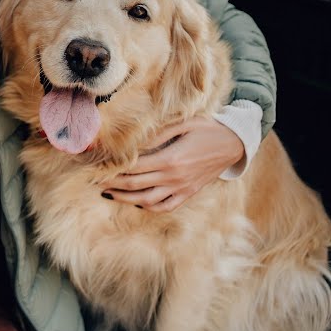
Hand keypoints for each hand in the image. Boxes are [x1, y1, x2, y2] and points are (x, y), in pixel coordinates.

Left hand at [101, 116, 243, 212]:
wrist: (234, 143)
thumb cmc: (207, 128)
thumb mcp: (182, 123)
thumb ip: (156, 134)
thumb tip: (132, 143)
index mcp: (171, 159)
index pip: (134, 168)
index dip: (113, 168)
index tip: (98, 166)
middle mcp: (175, 177)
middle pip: (135, 185)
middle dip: (113, 183)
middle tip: (95, 181)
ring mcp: (182, 188)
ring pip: (147, 200)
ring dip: (125, 198)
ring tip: (109, 193)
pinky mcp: (188, 193)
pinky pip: (165, 206)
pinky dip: (148, 206)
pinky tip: (136, 201)